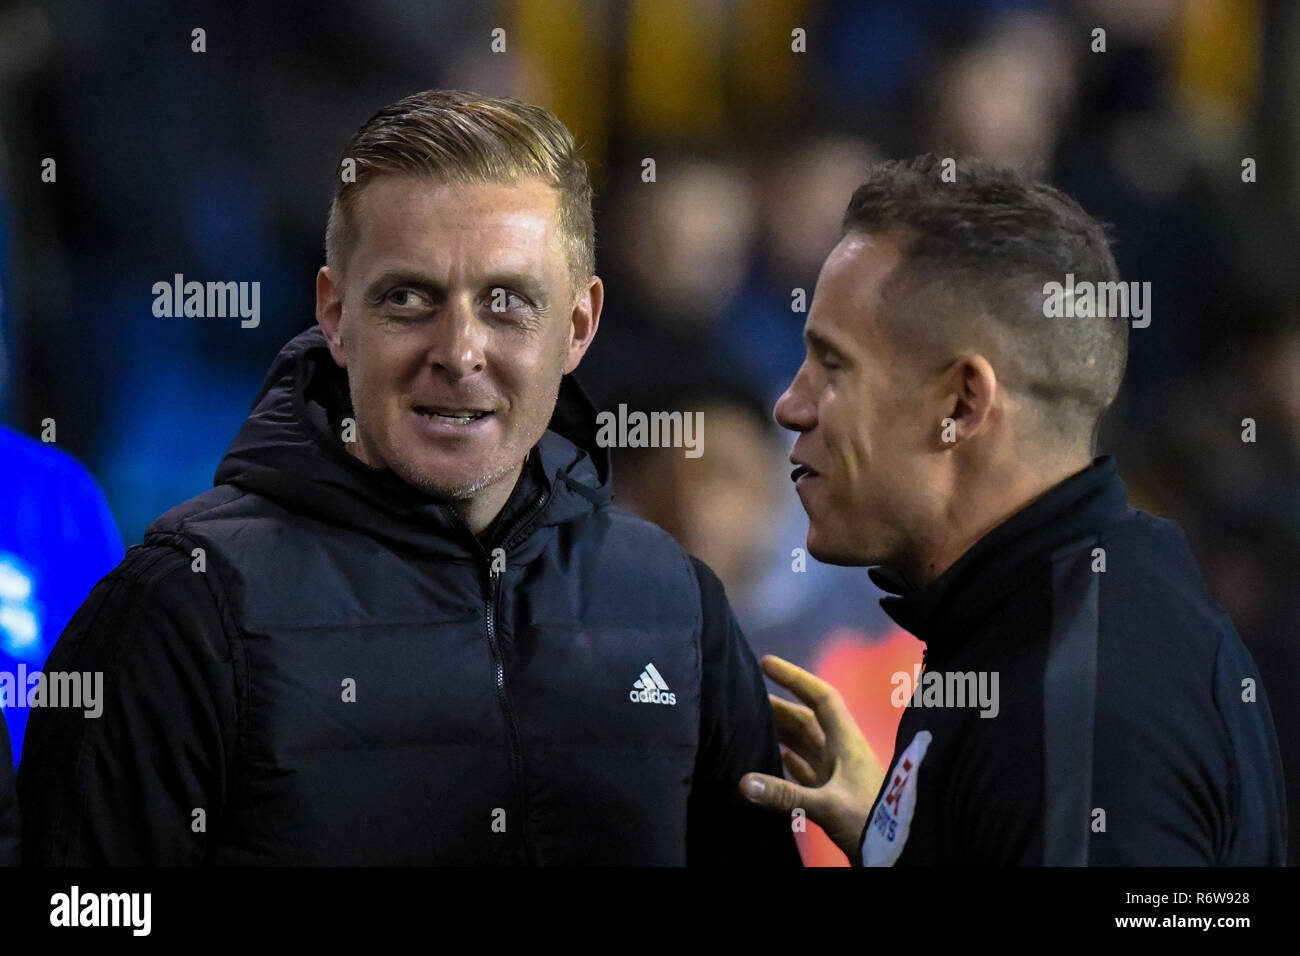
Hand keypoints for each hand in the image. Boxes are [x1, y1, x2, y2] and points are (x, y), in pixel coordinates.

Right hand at [739, 654, 886, 859]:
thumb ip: (786, 794)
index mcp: (847, 741)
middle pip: (807, 719)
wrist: (899, 853)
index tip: (765, 662)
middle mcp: (842, 751)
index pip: (820, 697)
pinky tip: (774, 759)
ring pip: (805, 743)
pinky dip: (789, 760)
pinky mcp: (834, 795)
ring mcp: (838, 774)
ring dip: (781, 732)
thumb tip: (743, 782)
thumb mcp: (828, 806)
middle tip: (745, 696)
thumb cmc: (870, 820)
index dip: (795, 677)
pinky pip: (806, 769)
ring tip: (751, 722)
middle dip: (779, 706)